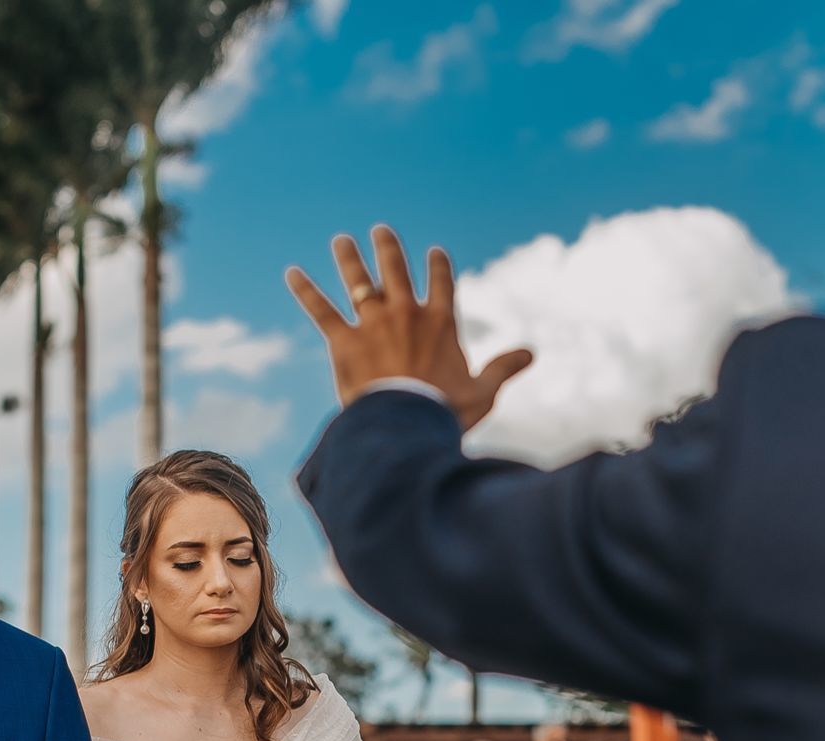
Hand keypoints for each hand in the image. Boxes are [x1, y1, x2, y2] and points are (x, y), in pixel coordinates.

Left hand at [286, 225, 533, 429]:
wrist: (406, 425)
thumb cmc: (447, 412)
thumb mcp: (483, 392)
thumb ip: (504, 368)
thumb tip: (532, 352)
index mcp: (441, 321)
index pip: (442, 282)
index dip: (438, 265)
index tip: (434, 252)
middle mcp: (406, 312)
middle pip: (396, 271)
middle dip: (388, 248)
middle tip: (380, 232)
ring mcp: (373, 323)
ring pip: (360, 281)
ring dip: (349, 258)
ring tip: (342, 241)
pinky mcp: (344, 341)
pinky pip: (321, 309)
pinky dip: (305, 290)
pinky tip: (291, 272)